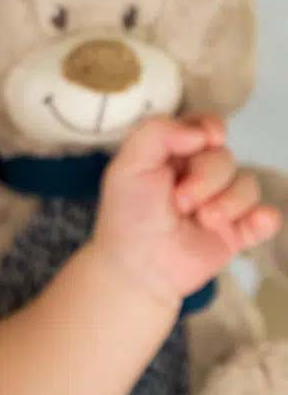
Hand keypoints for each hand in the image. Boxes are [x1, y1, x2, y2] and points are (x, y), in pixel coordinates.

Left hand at [93, 116, 281, 306]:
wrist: (137, 268)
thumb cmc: (128, 214)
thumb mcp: (129, 166)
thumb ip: (156, 133)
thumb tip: (204, 132)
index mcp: (174, 155)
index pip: (206, 126)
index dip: (211, 129)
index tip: (206, 140)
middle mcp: (200, 175)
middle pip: (225, 157)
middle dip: (206, 178)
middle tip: (180, 202)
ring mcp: (220, 203)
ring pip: (247, 185)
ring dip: (228, 202)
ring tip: (202, 221)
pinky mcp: (236, 232)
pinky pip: (267, 218)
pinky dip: (263, 219)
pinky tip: (252, 223)